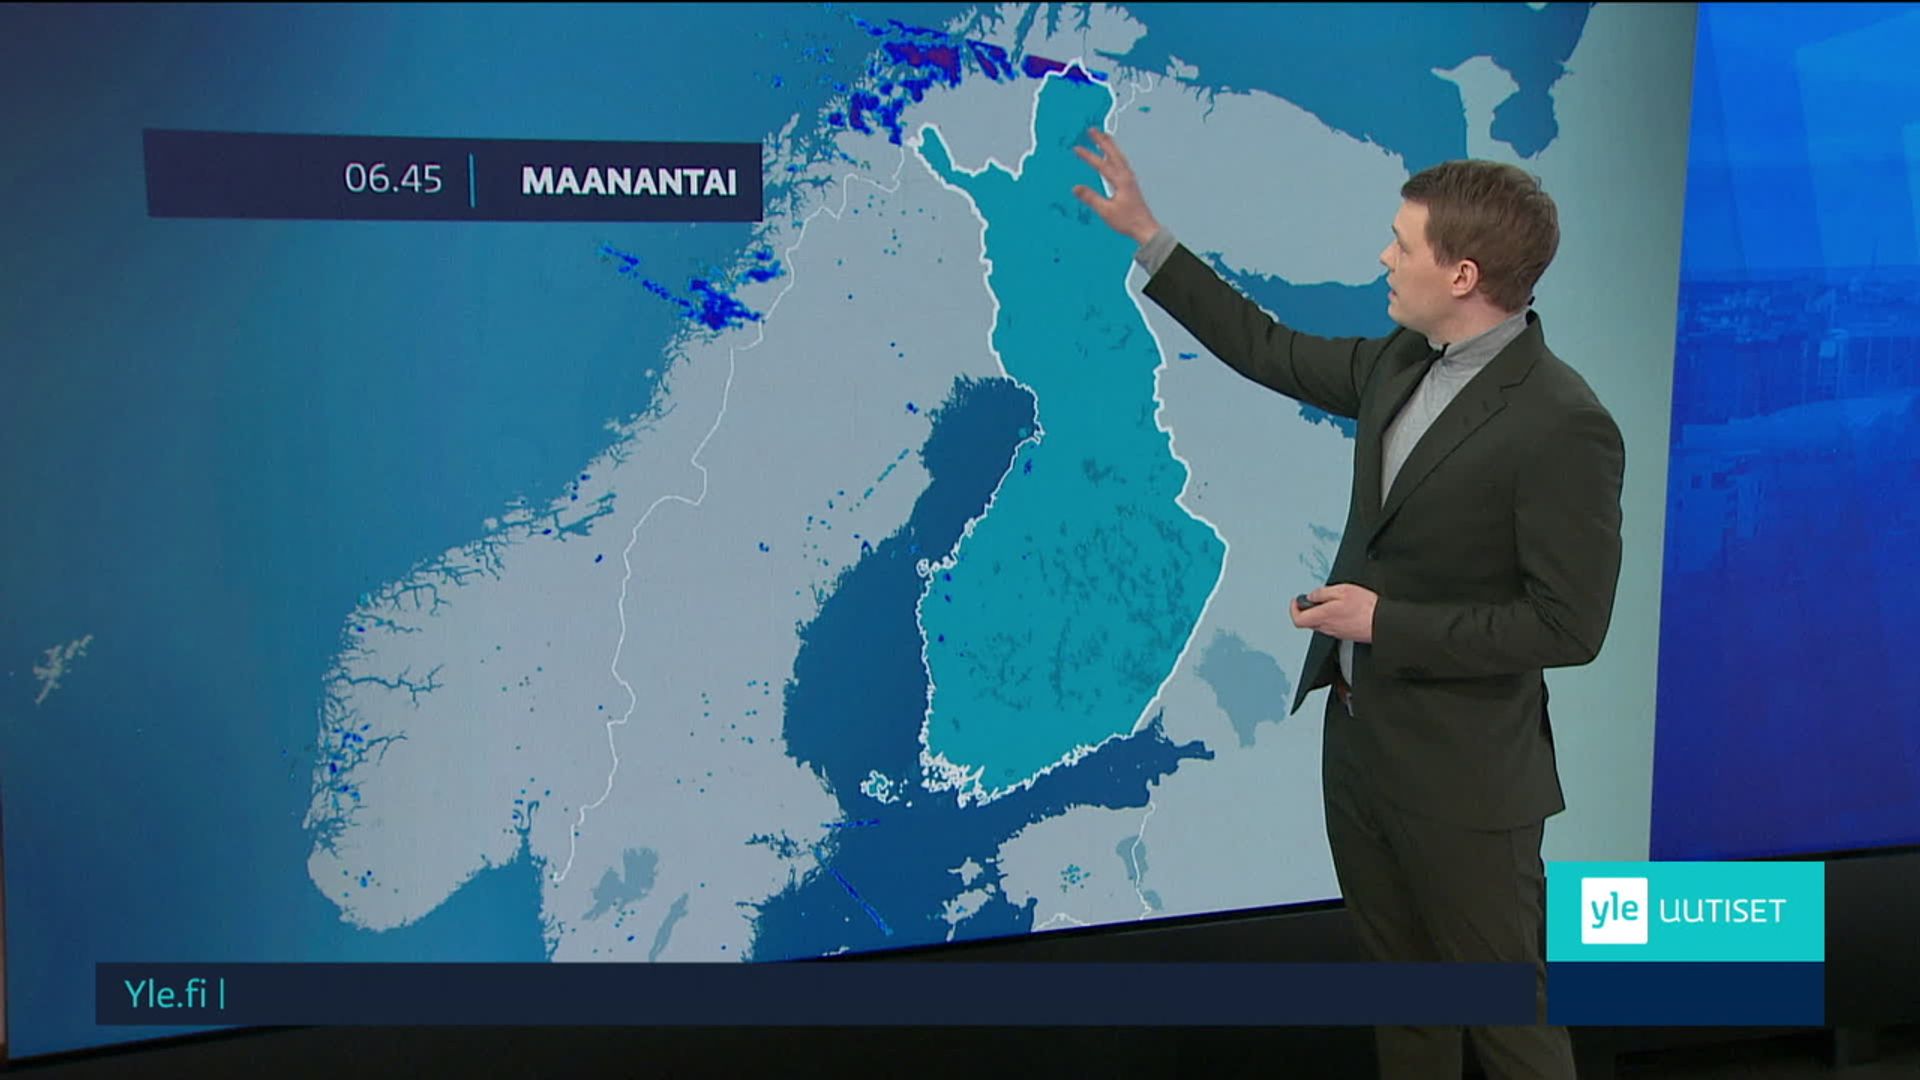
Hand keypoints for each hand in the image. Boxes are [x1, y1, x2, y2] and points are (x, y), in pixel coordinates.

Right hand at [1072, 127, 1161, 245]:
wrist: (1144, 228)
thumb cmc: (1128, 220)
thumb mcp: (1106, 211)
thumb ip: (1091, 198)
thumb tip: (1076, 188)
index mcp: (1121, 181)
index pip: (1101, 164)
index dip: (1088, 155)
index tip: (1077, 148)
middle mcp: (1127, 176)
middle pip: (1113, 153)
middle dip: (1102, 141)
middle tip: (1092, 130)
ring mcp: (1130, 179)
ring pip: (1119, 156)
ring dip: (1110, 145)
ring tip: (1103, 136)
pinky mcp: (1131, 184)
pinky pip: (1122, 163)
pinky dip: (1115, 155)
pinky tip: (1113, 156)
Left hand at [1290, 584, 1377, 643]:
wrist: (1381, 623)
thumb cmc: (1365, 607)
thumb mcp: (1341, 590)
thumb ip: (1322, 593)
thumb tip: (1312, 595)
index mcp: (1322, 616)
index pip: (1298, 619)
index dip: (1293, 609)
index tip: (1296, 601)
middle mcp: (1326, 627)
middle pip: (1307, 622)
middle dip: (1306, 610)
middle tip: (1311, 599)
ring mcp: (1335, 632)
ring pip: (1319, 624)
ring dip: (1318, 614)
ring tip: (1328, 602)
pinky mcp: (1344, 634)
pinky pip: (1330, 627)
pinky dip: (1329, 618)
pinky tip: (1340, 610)